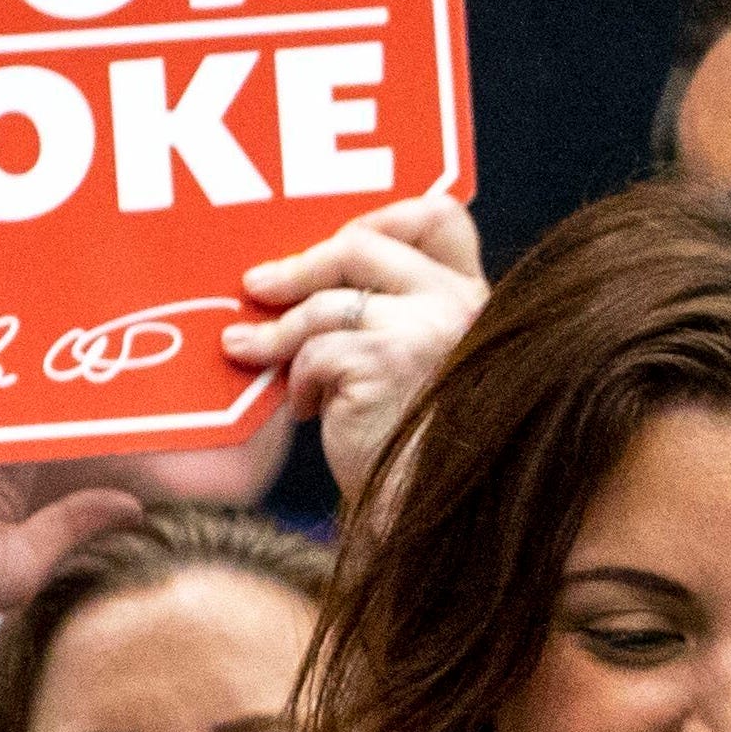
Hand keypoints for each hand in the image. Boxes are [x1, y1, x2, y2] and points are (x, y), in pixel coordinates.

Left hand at [223, 189, 486, 503]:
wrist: (423, 515)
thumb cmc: (416, 450)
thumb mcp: (418, 366)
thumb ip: (397, 312)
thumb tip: (314, 263)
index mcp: (478, 304)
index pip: (440, 218)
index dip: (382, 216)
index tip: (336, 244)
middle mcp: (463, 308)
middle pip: (363, 244)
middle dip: (301, 266)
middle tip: (258, 288)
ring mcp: (429, 330)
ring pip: (327, 301)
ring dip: (280, 331)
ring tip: (252, 353)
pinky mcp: (387, 358)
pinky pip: (316, 345)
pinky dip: (298, 377)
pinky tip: (301, 409)